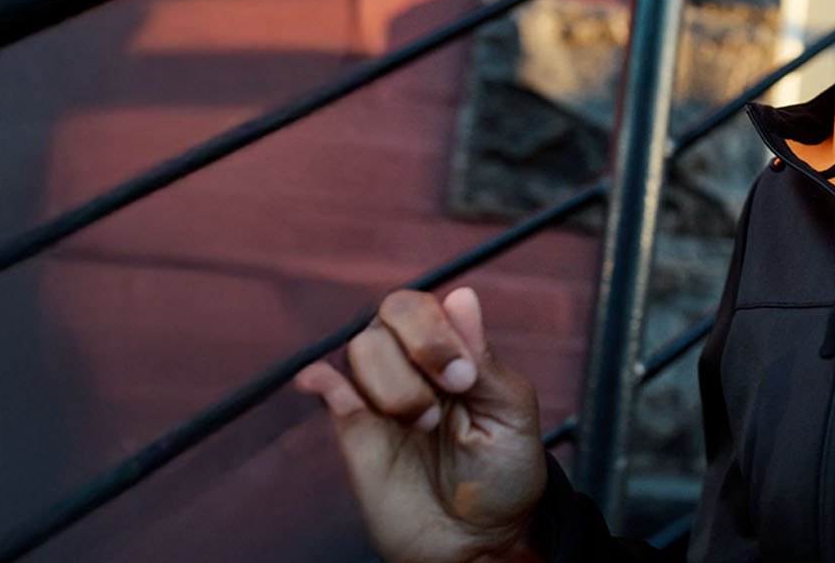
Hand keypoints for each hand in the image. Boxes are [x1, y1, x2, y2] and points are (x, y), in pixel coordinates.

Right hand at [295, 287, 547, 562]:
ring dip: (393, 386)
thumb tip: (462, 295)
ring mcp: (381, 394)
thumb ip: (484, 358)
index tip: (464, 380)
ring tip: (421, 426)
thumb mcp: (511, 414)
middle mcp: (414, 363)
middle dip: (417, 351)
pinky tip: (330, 389)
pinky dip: (322, 379)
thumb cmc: (504, 476)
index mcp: (456, 350)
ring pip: (362, 349)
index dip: (438, 332)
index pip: (427, 305)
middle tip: (444, 398)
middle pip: (389, 314)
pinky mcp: (353, 428)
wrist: (476, 543)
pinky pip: (326, 386)